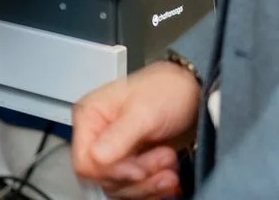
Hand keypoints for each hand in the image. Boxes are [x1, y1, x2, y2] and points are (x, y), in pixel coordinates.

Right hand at [71, 61, 201, 199]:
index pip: (85, 161)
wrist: (193, 94)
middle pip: (104, 178)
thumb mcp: (143, 110)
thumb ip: (119, 134)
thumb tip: (97, 156)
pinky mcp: (134, 164)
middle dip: (138, 177)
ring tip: (171, 167)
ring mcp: (117, 152)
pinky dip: (155, 189)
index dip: (110, 172)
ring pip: (121, 187)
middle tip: (164, 159)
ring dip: (150, 184)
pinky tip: (169, 178)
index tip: (138, 170)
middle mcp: (99, 136)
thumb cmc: (167, 89)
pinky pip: (136, 189)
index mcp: (91, 117)